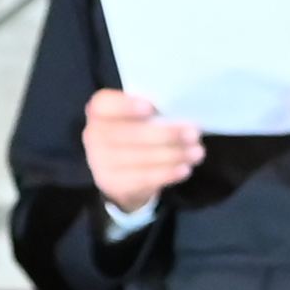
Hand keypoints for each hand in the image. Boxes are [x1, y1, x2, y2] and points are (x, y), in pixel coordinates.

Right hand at [80, 86, 205, 211]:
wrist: (121, 173)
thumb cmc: (135, 134)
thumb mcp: (138, 118)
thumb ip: (151, 112)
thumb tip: (178, 113)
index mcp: (99, 112)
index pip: (104, 105)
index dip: (126, 106)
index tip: (152, 107)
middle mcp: (93, 135)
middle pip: (129, 134)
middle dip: (165, 134)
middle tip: (193, 133)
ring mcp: (99, 162)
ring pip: (139, 158)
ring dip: (172, 155)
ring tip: (197, 152)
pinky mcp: (112, 185)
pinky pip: (143, 179)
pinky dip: (167, 174)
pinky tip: (184, 169)